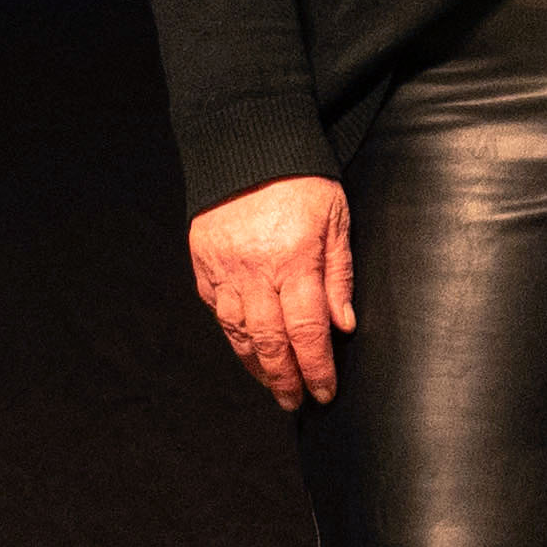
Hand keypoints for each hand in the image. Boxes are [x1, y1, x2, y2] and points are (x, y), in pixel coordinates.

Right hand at [191, 175, 355, 410]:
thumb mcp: (337, 220)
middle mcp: (255, 271)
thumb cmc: (302, 180)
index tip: (324, 393)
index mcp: (294, 261)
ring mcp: (223, 268)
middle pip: (269, 342)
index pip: (308, 332)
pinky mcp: (202, 261)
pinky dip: (232, 332)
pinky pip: (216, 308)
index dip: (316, 369)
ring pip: (238, 331)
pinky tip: (247, 346)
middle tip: (295, 402)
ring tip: (272, 382)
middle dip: (284, 379)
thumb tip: (344, 326)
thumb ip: (339, 275)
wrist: (248, 144)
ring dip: (255, 364)